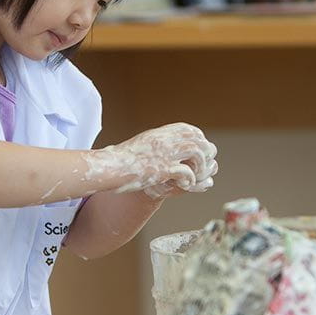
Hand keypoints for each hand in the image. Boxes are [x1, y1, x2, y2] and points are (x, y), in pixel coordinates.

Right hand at [85, 123, 216, 193]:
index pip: (189, 130)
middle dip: (205, 152)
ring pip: (196, 153)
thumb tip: (167, 142)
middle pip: (197, 139)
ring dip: (201, 166)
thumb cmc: (122, 159)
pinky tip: (186, 185)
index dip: (199, 139)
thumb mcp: (142, 144)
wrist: (110, 167)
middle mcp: (164, 141)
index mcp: (159, 134)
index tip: (200, 150)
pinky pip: (186, 172)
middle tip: (204, 165)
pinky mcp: (161, 170)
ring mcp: (163, 155)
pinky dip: (190, 180)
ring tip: (197, 176)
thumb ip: (157, 142)